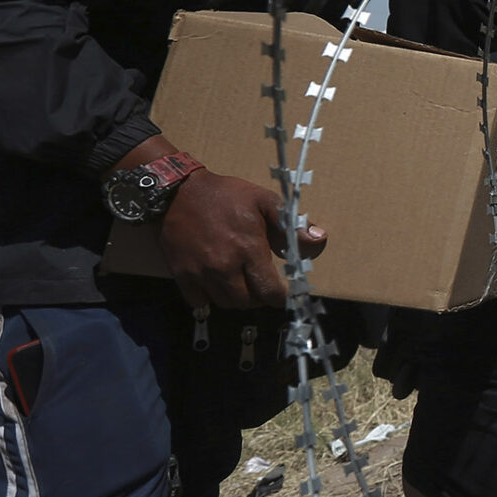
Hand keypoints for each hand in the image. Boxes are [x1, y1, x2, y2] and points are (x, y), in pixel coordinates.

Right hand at [150, 170, 323, 310]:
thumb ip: (291, 224)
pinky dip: (210, 298)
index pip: (270, 292)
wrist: (177, 192)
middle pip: (248, 302)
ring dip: (237, 298)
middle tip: (261, 284)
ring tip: (241, 282)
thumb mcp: (264, 201)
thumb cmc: (224, 196)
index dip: (280, 296)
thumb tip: (319, 239)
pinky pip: (199, 302)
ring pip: (225, 303)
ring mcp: (200, 273)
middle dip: (259, 297)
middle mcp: (224, 266)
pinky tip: (217, 283)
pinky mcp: (181, 275)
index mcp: (248, 249)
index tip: (282, 292)